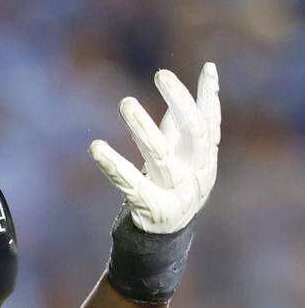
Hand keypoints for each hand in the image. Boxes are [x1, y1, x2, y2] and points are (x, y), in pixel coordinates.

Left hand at [89, 63, 219, 233]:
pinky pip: (129, 183)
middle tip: (161, 74)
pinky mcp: (152, 209)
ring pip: (160, 154)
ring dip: (143, 126)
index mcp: (206, 160)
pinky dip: (112, 164)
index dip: (210, 96)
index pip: (211, 123)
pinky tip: (96, 147)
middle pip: (194, 132)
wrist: (162, 239)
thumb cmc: (170, 187)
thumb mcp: (182, 156)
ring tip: (126, 102)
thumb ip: (183, 123)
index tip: (207, 68)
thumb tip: (200, 78)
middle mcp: (197, 174)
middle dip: (180, 101)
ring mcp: (176, 193)